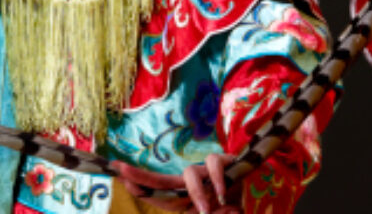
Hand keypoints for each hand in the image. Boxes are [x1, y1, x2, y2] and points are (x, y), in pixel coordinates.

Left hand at [113, 153, 238, 213]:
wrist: (250, 197)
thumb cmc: (227, 209)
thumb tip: (204, 213)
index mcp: (182, 197)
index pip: (157, 193)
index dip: (139, 186)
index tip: (120, 177)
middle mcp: (190, 183)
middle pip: (161, 180)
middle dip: (140, 176)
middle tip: (120, 170)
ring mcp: (205, 172)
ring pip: (190, 174)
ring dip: (197, 194)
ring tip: (205, 211)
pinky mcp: (223, 163)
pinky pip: (214, 165)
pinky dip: (216, 179)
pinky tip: (221, 194)